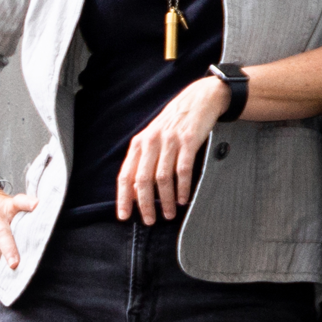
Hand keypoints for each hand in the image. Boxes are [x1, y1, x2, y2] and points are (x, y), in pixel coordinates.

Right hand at [0, 186, 37, 270]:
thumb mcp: (9, 204)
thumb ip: (21, 217)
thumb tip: (34, 240)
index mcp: (6, 204)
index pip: (19, 201)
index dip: (28, 204)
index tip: (36, 205)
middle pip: (3, 236)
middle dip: (12, 253)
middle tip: (17, 262)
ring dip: (1, 259)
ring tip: (5, 259)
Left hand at [117, 76, 229, 224]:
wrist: (197, 100)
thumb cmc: (173, 124)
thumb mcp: (153, 139)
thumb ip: (143, 162)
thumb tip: (135, 191)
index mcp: (139, 143)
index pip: (125, 175)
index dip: (123, 197)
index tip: (124, 216)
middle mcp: (151, 142)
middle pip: (143, 180)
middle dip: (145, 204)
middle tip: (150, 220)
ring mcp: (169, 141)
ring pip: (163, 178)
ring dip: (165, 200)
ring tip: (168, 214)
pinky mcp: (188, 141)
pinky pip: (183, 170)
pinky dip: (182, 187)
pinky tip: (182, 199)